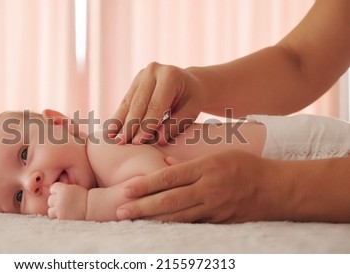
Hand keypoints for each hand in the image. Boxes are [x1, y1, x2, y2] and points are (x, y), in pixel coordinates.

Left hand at [48, 183, 87, 219]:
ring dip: (55, 212)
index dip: (56, 192)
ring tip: (64, 211)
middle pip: (50, 200)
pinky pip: (55, 219)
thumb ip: (63, 190)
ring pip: (50, 211)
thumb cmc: (84, 198)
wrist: (92, 208)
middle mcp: (60, 198)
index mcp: (64, 189)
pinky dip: (59, 218)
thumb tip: (51, 192)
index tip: (63, 195)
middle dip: (55, 202)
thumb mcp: (74, 189)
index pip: (52, 189)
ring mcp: (60, 209)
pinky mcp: (61, 218)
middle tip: (64, 204)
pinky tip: (66, 216)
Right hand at [112, 62, 204, 144]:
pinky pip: (125, 102)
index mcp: (169, 75)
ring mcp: (141, 75)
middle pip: (138, 103)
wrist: (189, 82)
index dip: (145, 125)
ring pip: (128, 103)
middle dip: (130, 125)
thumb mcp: (191, 111)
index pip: (155, 105)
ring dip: (119, 122)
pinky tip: (111, 130)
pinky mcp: (134, 82)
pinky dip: (118, 117)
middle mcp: (153, 71)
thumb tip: (159, 139)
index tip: (138, 142)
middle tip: (122, 143)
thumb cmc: (192, 99)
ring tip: (113, 138)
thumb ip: (176, 124)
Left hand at [116, 149, 289, 222]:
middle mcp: (208, 189)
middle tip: (120, 211)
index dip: (146, 184)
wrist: (277, 189)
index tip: (127, 189)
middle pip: (169, 200)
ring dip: (152, 219)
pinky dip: (173, 226)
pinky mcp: (220, 221)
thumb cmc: (247, 166)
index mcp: (207, 168)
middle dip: (142, 206)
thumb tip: (166, 164)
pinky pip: (192, 224)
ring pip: (178, 216)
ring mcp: (214, 208)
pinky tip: (157, 227)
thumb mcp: (220, 154)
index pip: (170, 177)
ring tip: (133, 220)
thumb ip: (191, 161)